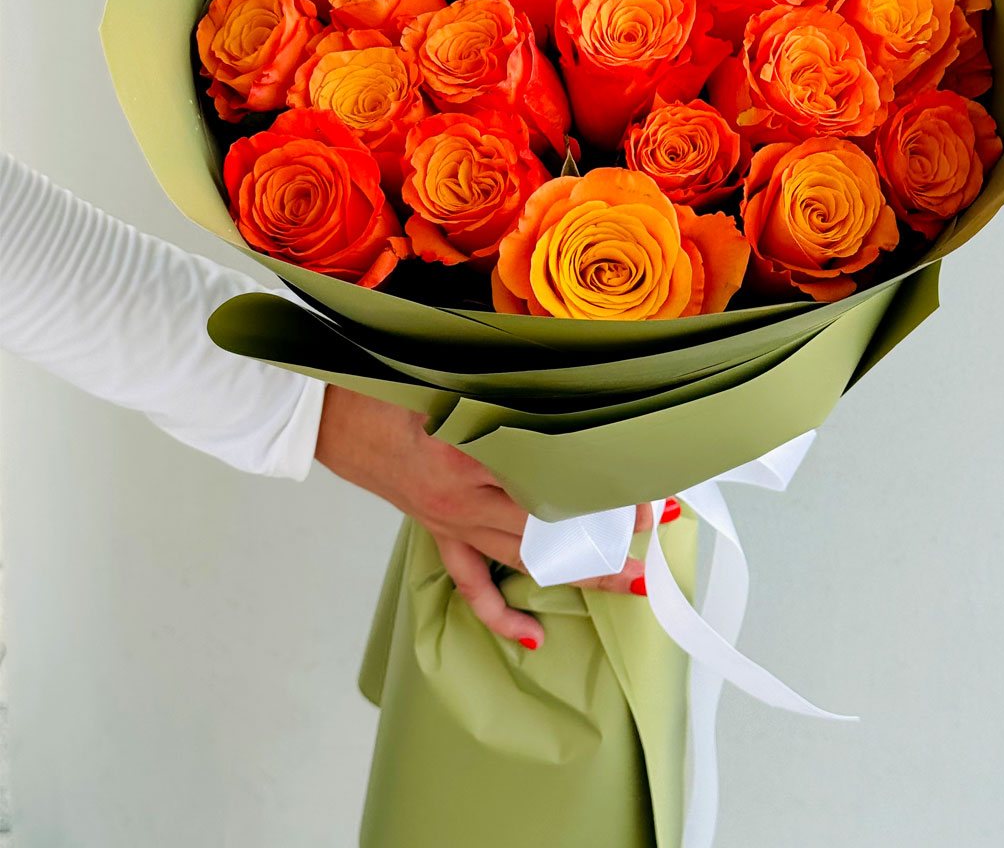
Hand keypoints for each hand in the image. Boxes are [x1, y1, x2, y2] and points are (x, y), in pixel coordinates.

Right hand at [314, 384, 653, 645]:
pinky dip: (503, 614)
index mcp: (469, 453)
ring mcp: (451, 521)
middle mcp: (464, 496)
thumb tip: (570, 384)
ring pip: (523, 557)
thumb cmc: (394, 390)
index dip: (599, 485)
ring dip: (577, 570)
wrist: (336, 416)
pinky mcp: (440, 534)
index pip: (551, 476)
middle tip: (653, 528)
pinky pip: (471, 586)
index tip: (636, 484)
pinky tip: (534, 637)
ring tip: (626, 579)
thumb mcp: (453, 380)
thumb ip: (506, 390)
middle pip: (548, 524)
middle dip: (603, 530)